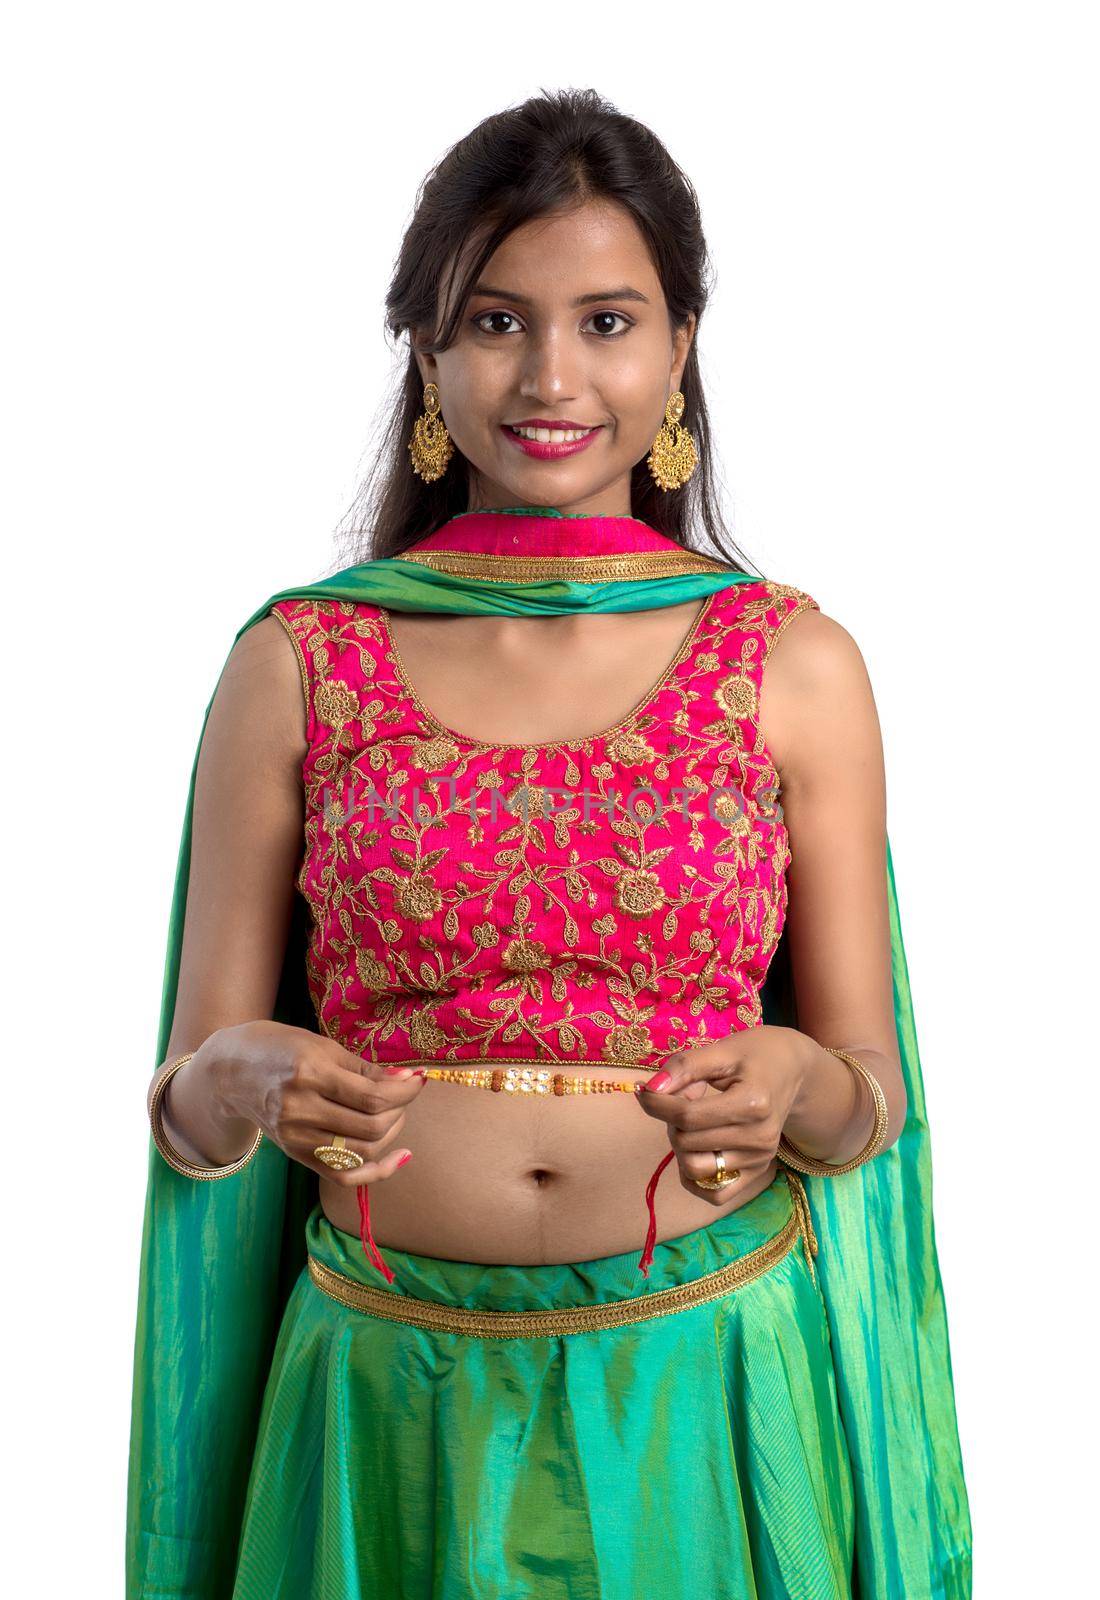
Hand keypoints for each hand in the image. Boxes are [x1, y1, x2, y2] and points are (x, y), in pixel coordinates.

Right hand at [194, 1020, 427, 1186]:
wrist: (231, 1071)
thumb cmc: (280, 1048)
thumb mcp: (322, 1046)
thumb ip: (365, 1068)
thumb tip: (408, 1078)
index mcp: (309, 1073)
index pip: (373, 1096)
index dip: (406, 1091)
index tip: (419, 1079)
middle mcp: (300, 1109)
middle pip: (371, 1126)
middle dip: (400, 1110)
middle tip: (405, 1092)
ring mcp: (296, 1137)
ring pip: (362, 1151)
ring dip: (392, 1133)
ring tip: (394, 1112)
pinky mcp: (296, 1154)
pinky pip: (343, 1174)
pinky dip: (376, 1171)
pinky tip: (399, 1156)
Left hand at [633, 1025, 813, 1204]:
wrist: (792, 1070)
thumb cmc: (753, 1055)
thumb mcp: (721, 1050)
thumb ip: (684, 1067)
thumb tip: (650, 1090)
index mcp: (753, 1103)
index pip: (687, 1116)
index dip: (656, 1104)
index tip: (645, 1091)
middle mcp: (760, 1138)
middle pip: (687, 1142)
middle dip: (671, 1120)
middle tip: (683, 1098)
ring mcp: (760, 1160)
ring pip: (695, 1169)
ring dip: (680, 1146)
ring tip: (692, 1122)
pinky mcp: (758, 1173)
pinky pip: (715, 1195)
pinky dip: (695, 1177)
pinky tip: (696, 1149)